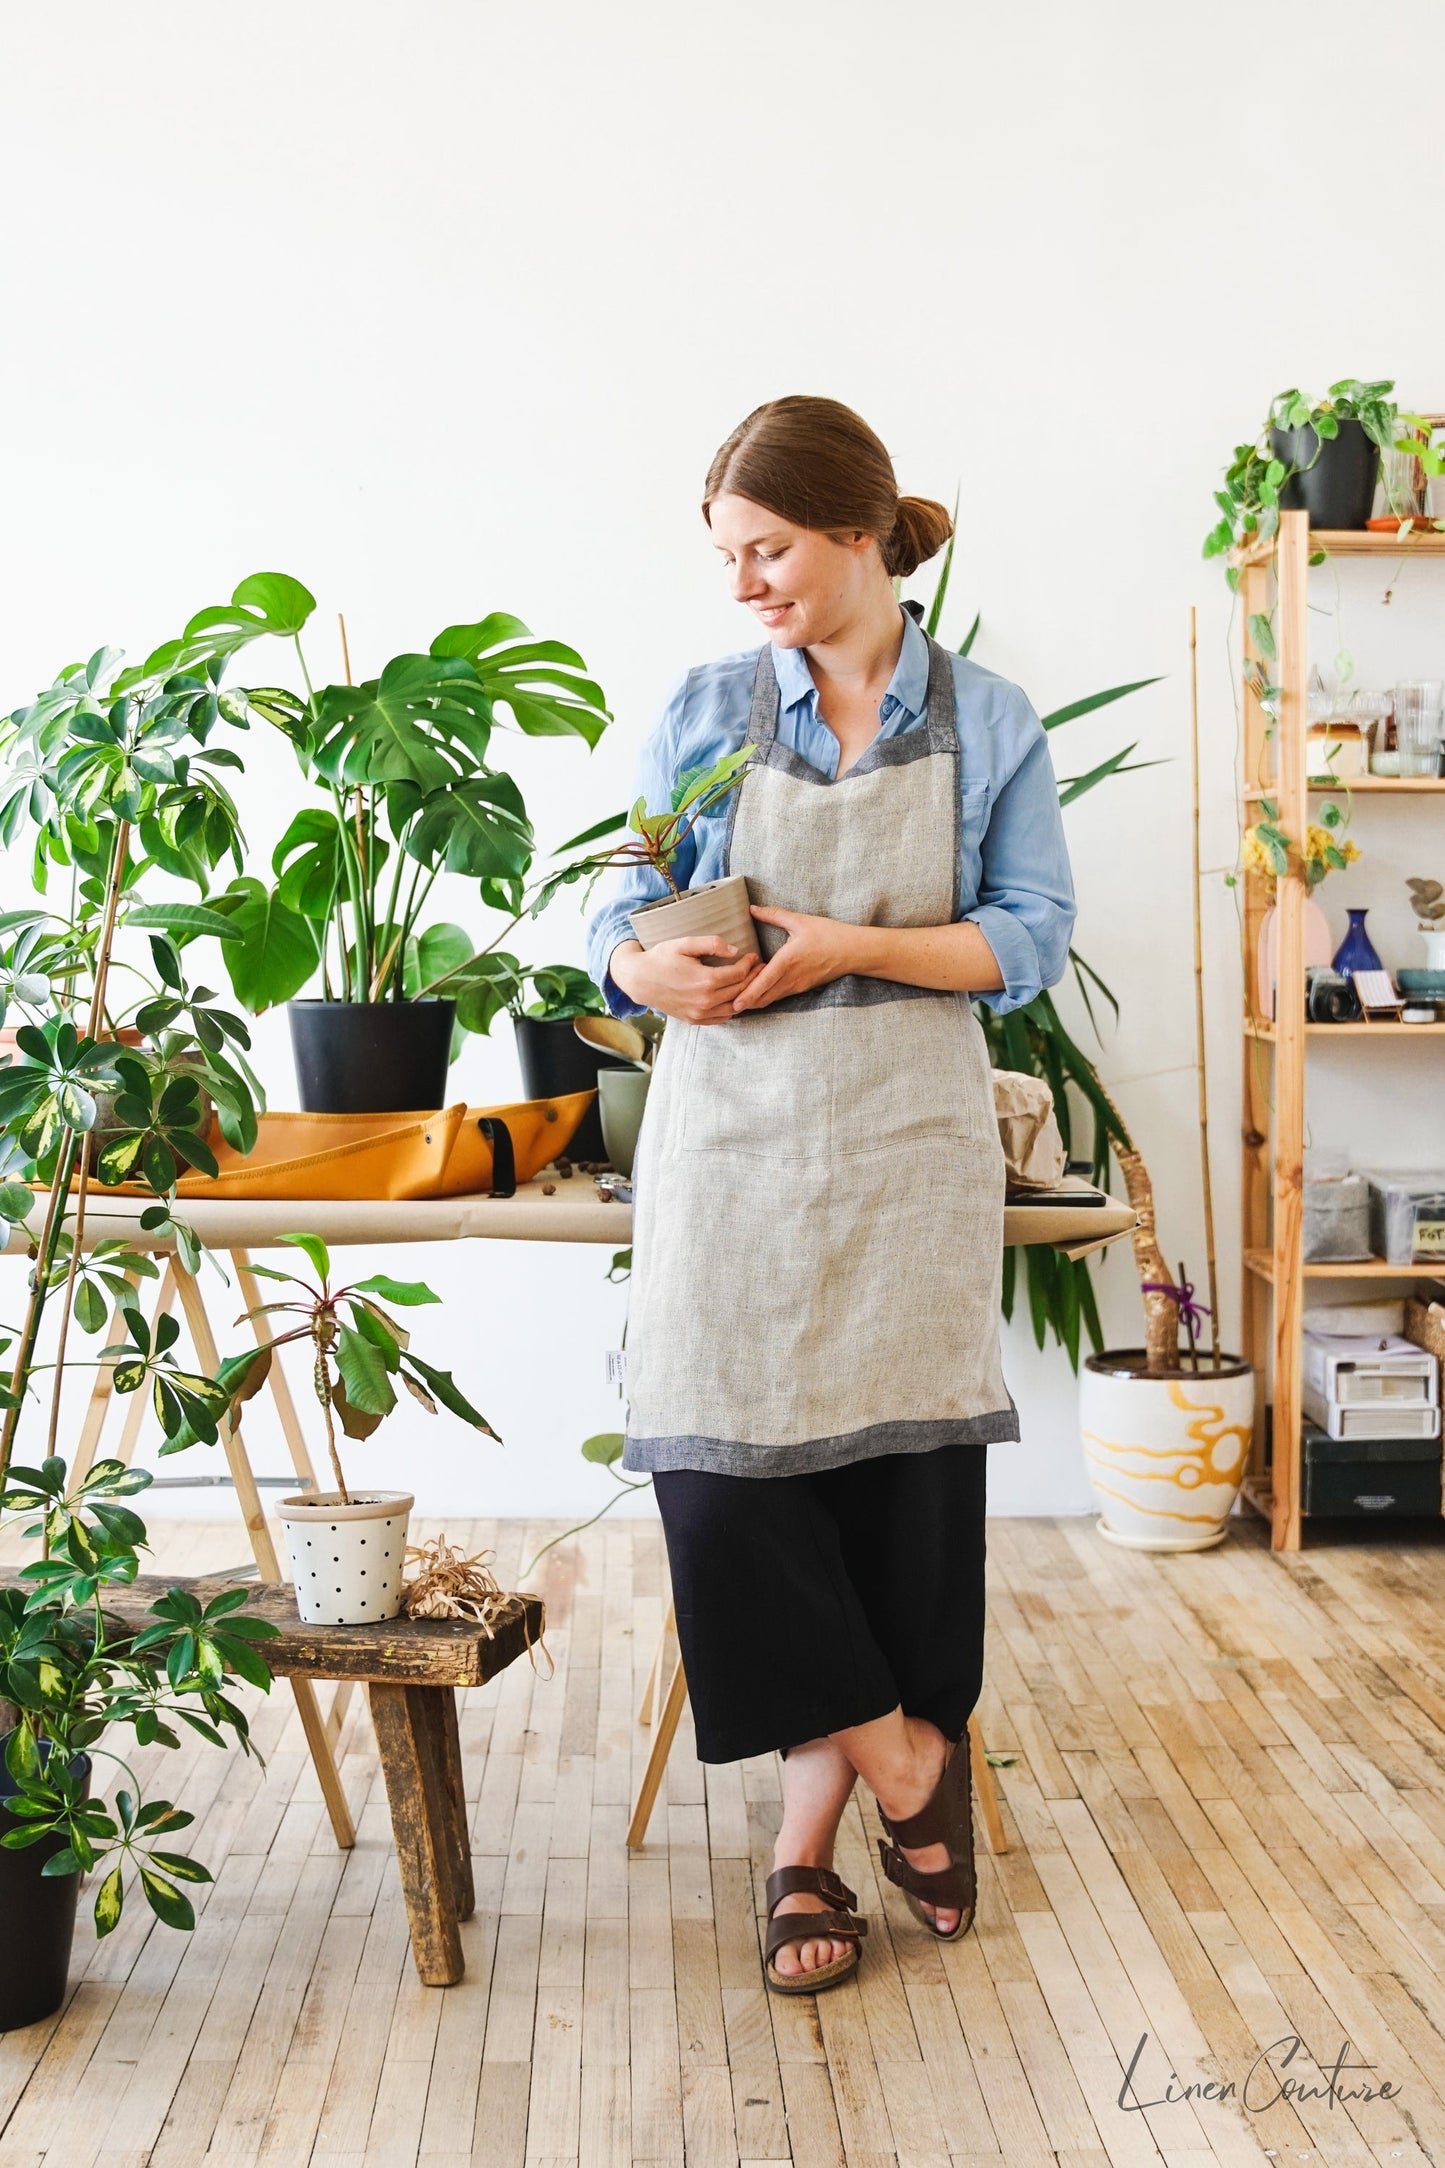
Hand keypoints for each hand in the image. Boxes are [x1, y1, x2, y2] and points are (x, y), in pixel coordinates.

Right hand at [609, 935, 760, 1023]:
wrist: (639, 980)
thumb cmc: (661, 958)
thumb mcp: (684, 944)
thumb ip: (711, 943)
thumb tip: (735, 950)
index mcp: (705, 981)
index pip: (738, 974)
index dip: (749, 964)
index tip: (753, 955)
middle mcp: (705, 1001)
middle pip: (740, 991)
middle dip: (753, 978)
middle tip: (759, 968)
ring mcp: (700, 1014)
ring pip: (734, 1008)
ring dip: (745, 995)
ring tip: (750, 982)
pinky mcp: (695, 1020)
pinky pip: (722, 1018)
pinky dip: (732, 1008)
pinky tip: (734, 997)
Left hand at [729, 907, 860, 1012]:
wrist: (854, 951)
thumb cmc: (829, 934)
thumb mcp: (800, 921)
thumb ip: (773, 915)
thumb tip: (751, 908)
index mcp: (788, 961)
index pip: (764, 982)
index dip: (748, 994)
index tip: (733, 1002)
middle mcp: (791, 978)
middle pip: (763, 997)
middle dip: (745, 1000)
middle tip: (726, 1001)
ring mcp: (797, 985)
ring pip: (771, 998)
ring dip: (755, 999)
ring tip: (736, 997)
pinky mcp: (802, 988)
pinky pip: (780, 995)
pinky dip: (766, 995)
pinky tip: (756, 990)